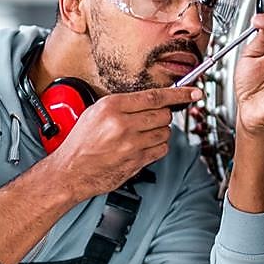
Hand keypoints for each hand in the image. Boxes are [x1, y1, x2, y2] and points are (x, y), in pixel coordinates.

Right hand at [47, 86, 201, 203]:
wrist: (70, 171)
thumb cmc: (80, 142)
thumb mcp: (95, 112)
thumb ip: (123, 105)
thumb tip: (150, 100)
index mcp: (112, 107)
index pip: (155, 96)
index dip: (179, 94)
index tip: (193, 91)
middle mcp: (123, 124)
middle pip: (164, 114)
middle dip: (162, 115)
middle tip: (150, 119)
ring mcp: (131, 145)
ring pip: (165, 132)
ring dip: (160, 132)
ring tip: (142, 134)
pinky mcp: (136, 161)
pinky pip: (161, 150)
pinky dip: (158, 147)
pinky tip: (144, 146)